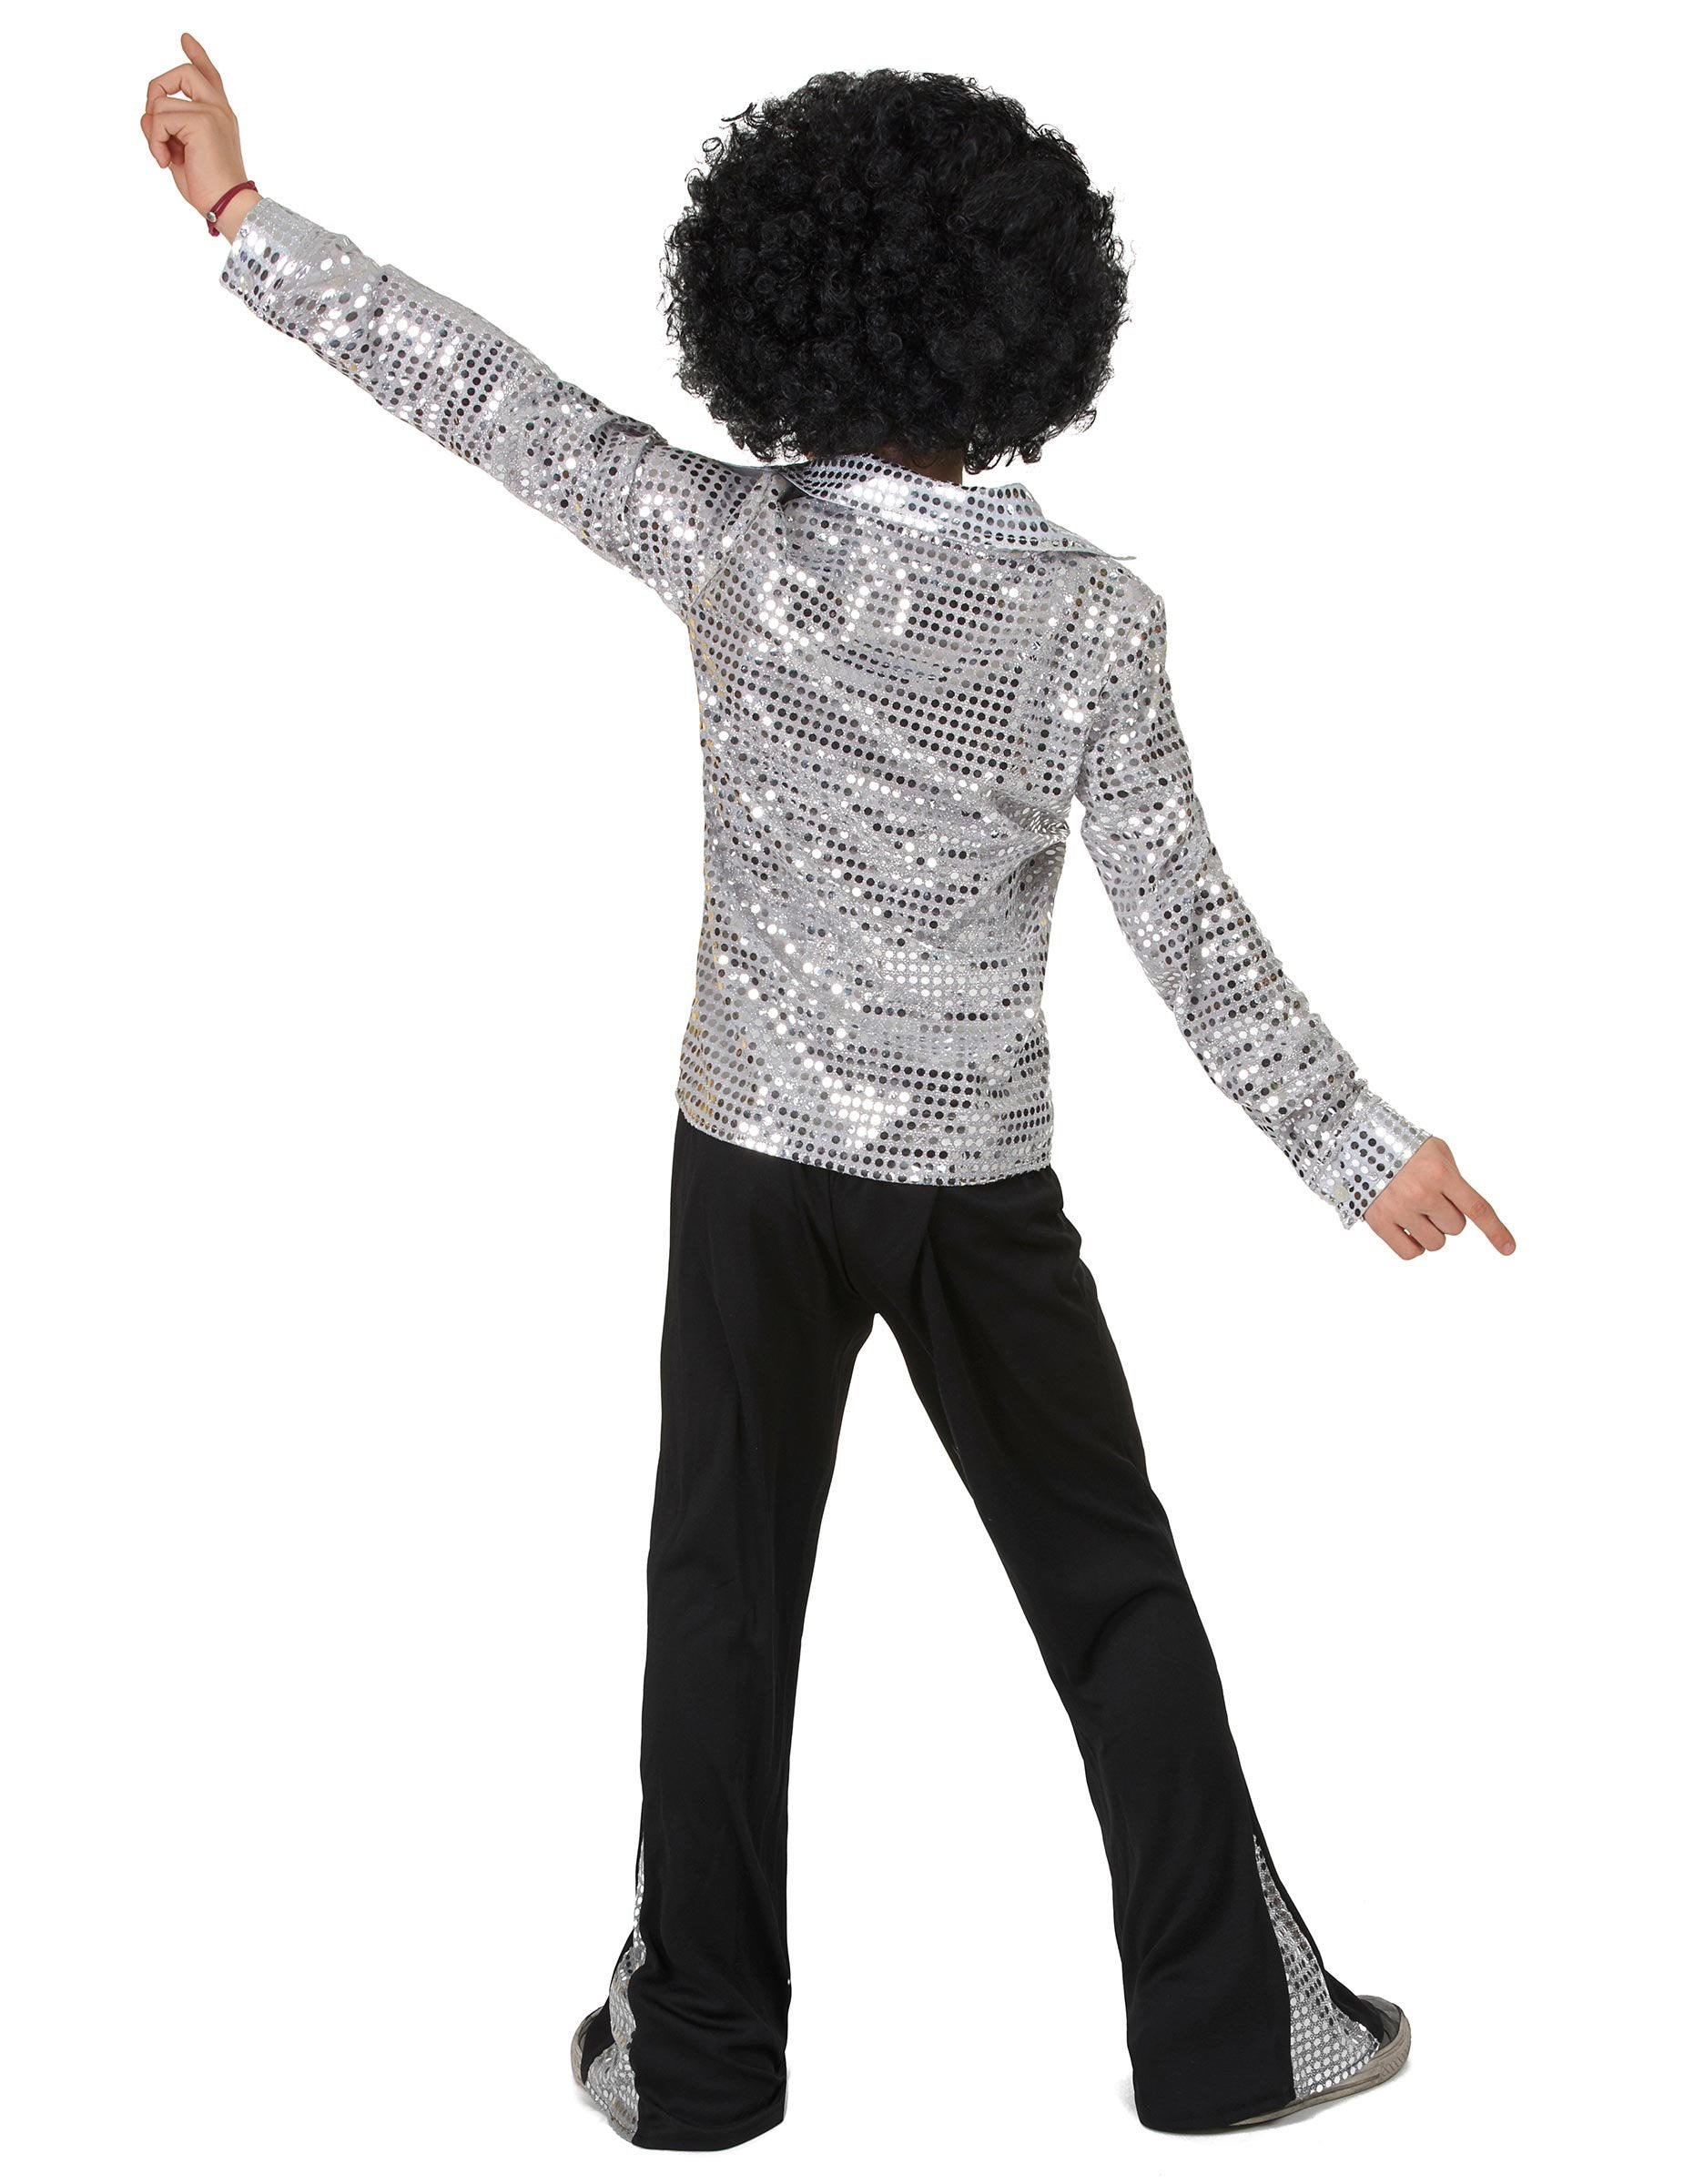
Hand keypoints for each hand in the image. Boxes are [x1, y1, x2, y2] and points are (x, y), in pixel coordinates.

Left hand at [141, 32, 254, 235]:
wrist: (228, 206)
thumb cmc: (210, 188)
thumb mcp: (180, 153)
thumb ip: (166, 130)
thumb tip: (146, 116)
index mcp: (220, 116)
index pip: (208, 76)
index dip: (197, 55)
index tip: (185, 39)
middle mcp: (219, 109)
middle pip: (183, 73)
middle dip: (157, 90)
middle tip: (153, 120)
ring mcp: (212, 112)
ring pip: (162, 101)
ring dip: (153, 131)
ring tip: (164, 156)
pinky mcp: (202, 121)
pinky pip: (159, 118)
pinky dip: (154, 141)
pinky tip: (164, 161)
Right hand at [1363, 1136, 1514, 1260]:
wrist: (1358, 1143)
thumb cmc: (1403, 1148)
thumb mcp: (1437, 1152)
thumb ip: (1455, 1180)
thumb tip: (1467, 1210)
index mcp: (1441, 1174)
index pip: (1477, 1209)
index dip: (1496, 1231)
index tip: (1509, 1249)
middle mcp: (1423, 1193)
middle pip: (1456, 1227)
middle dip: (1448, 1217)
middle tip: (1430, 1200)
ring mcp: (1400, 1209)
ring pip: (1436, 1243)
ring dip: (1432, 1231)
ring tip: (1416, 1211)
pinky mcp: (1380, 1222)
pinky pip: (1410, 1253)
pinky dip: (1414, 1245)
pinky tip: (1408, 1228)